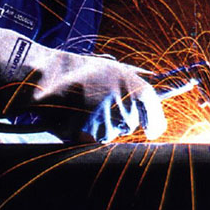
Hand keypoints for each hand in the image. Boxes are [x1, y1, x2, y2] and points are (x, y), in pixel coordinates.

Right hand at [0, 19, 165, 141]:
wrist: (48, 77)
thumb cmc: (81, 71)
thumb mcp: (113, 68)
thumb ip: (137, 79)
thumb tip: (161, 83)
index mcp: (135, 86)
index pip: (155, 113)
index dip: (155, 123)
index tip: (153, 130)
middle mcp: (125, 104)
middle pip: (131, 125)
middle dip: (120, 119)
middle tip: (102, 104)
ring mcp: (107, 120)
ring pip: (112, 134)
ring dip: (103, 127)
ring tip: (85, 107)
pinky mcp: (89, 135)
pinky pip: (94, 141)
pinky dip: (87, 134)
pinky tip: (76, 117)